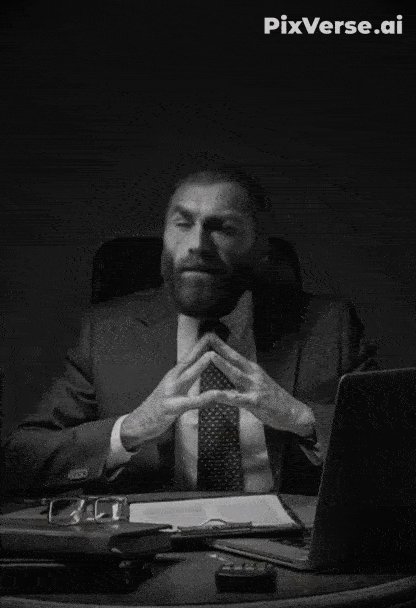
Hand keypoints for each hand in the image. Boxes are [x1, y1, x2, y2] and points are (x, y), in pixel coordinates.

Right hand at [120, 334, 245, 451]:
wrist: (138, 423)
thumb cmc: (158, 407)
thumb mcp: (172, 390)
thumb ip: (184, 381)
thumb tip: (196, 371)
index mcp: (173, 376)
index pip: (188, 357)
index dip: (198, 345)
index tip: (210, 333)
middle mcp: (171, 381)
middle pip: (187, 361)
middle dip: (199, 347)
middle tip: (211, 334)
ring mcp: (170, 393)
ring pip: (187, 377)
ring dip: (199, 365)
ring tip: (212, 355)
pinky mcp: (172, 408)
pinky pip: (190, 403)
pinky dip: (203, 398)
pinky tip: (214, 395)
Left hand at [204, 334, 315, 436]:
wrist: (293, 412)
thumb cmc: (273, 398)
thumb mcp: (257, 382)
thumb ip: (242, 375)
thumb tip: (227, 369)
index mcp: (251, 369)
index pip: (234, 354)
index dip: (221, 344)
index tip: (208, 334)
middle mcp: (253, 374)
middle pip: (234, 358)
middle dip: (220, 347)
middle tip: (206, 335)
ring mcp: (255, 387)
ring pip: (236, 374)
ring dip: (223, 364)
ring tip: (210, 356)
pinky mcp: (256, 402)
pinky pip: (237, 399)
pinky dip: (225, 396)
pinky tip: (214, 395)